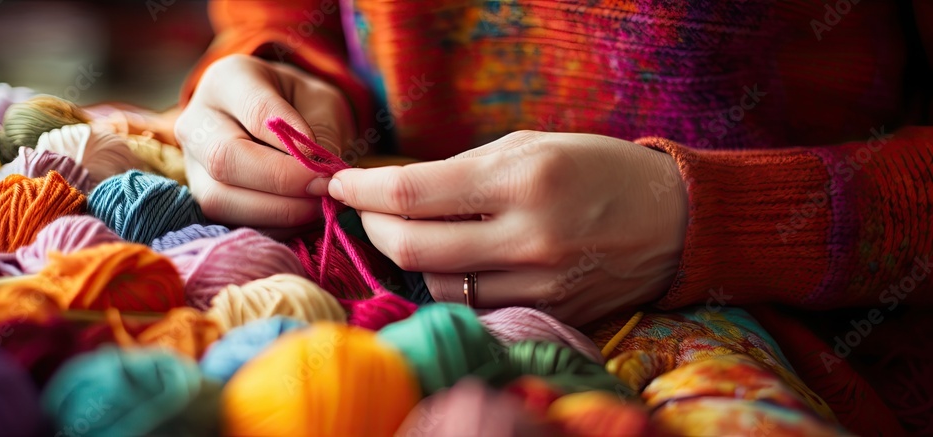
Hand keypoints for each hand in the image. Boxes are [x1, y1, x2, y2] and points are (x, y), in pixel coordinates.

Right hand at [176, 54, 355, 229]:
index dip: (293, 142)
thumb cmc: (303, 107)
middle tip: (324, 188)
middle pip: (225, 158)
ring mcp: (193, 164)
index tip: (326, 161)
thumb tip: (320, 175)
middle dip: (281, 181)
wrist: (283, 122)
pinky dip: (271, 227)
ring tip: (317, 206)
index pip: (256, 111)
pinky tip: (301, 217)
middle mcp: (197, 121)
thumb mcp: (322, 105)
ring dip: (277, 210)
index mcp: (227, 81)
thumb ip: (323, 135)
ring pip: (220, 198)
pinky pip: (230, 223)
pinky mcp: (201, 199)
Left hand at [329, 131, 687, 324]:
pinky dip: (455, 283)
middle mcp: (528, 237)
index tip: (340, 183)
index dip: (362, 190)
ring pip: (439, 284)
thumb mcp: (530, 145)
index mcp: (521, 180)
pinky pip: (477, 305)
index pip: (412, 193)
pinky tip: (461, 260)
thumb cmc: (596, 168)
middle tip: (367, 210)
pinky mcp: (550, 312)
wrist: (674, 218)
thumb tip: (393, 188)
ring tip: (422, 231)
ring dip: (414, 258)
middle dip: (373, 228)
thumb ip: (461, 170)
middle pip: (411, 249)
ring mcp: (540, 283)